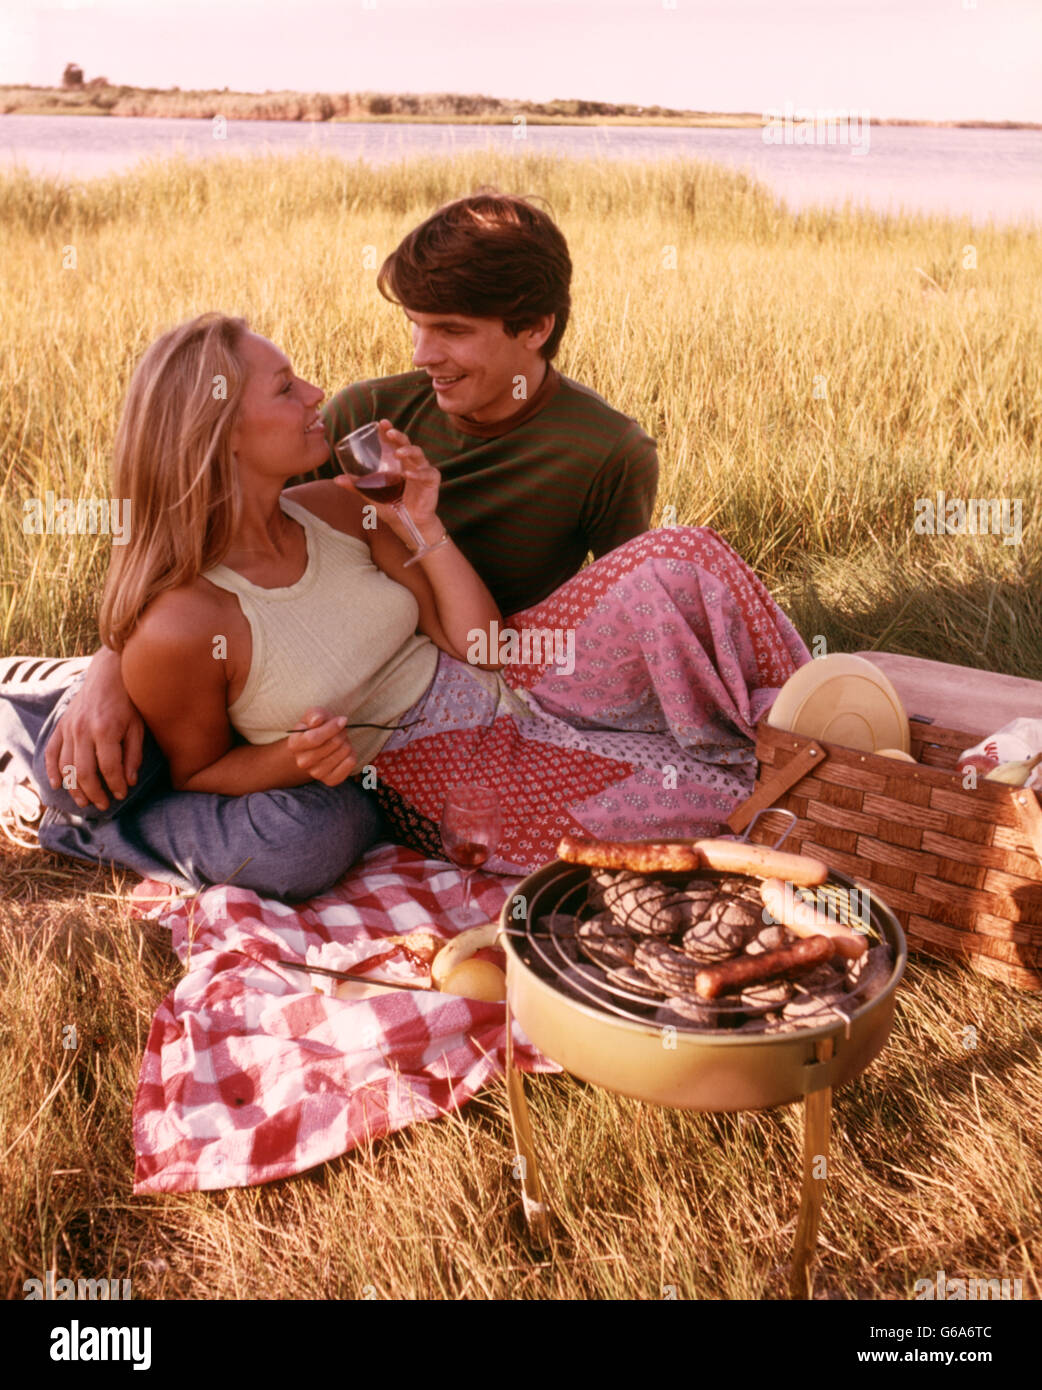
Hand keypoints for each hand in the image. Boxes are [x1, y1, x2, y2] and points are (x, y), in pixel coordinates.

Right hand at [44, 650, 145, 810]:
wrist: (109, 673)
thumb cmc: (128, 701)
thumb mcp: (137, 727)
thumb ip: (133, 755)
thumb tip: (128, 781)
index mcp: (105, 731)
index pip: (109, 768)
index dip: (115, 786)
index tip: (121, 796)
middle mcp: (83, 731)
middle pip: (84, 772)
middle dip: (94, 793)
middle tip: (102, 805)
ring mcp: (69, 728)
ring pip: (66, 766)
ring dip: (73, 787)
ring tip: (84, 801)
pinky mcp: (61, 725)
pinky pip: (51, 751)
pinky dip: (51, 770)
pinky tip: (57, 784)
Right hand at [286, 708, 356, 785]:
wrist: (318, 747)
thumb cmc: (316, 727)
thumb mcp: (313, 715)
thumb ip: (315, 715)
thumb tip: (317, 721)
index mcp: (294, 744)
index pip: (314, 738)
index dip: (332, 728)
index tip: (342, 720)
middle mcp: (302, 762)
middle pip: (332, 745)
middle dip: (341, 733)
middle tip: (341, 730)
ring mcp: (316, 773)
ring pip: (343, 753)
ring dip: (347, 743)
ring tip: (341, 741)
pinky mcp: (330, 780)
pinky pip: (350, 763)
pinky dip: (352, 754)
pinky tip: (345, 752)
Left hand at [334, 419, 441, 532]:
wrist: (409, 525)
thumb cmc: (392, 508)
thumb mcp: (371, 496)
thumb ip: (356, 486)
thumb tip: (336, 478)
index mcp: (397, 463)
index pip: (393, 442)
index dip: (388, 431)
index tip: (380, 423)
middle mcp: (410, 463)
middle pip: (406, 443)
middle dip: (398, 436)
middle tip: (389, 432)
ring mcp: (422, 471)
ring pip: (418, 454)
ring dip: (408, 451)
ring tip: (399, 453)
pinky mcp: (432, 481)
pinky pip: (427, 473)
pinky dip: (418, 474)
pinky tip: (408, 475)